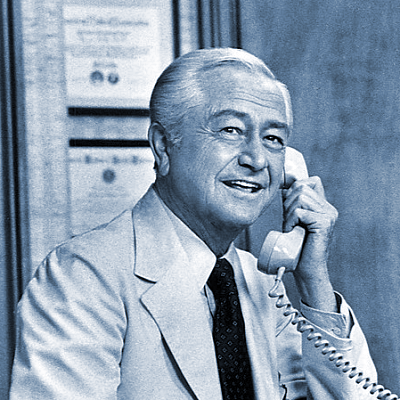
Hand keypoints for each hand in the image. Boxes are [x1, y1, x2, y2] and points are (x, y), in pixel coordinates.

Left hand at [282, 176, 337, 311]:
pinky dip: (290, 221)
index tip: (288, 206)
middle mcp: (329, 208)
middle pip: (301, 187)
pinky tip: (292, 232)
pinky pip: (299, 212)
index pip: (310, 181)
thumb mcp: (293, 220)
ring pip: (300, 197)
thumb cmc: (297, 247)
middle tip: (289, 222)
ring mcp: (329, 215)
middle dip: (288, 203)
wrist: (306, 270)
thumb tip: (284, 186)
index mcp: (324, 206)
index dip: (294, 189)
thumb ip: (293, 204)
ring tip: (291, 228)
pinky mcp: (324, 223)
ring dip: (288, 213)